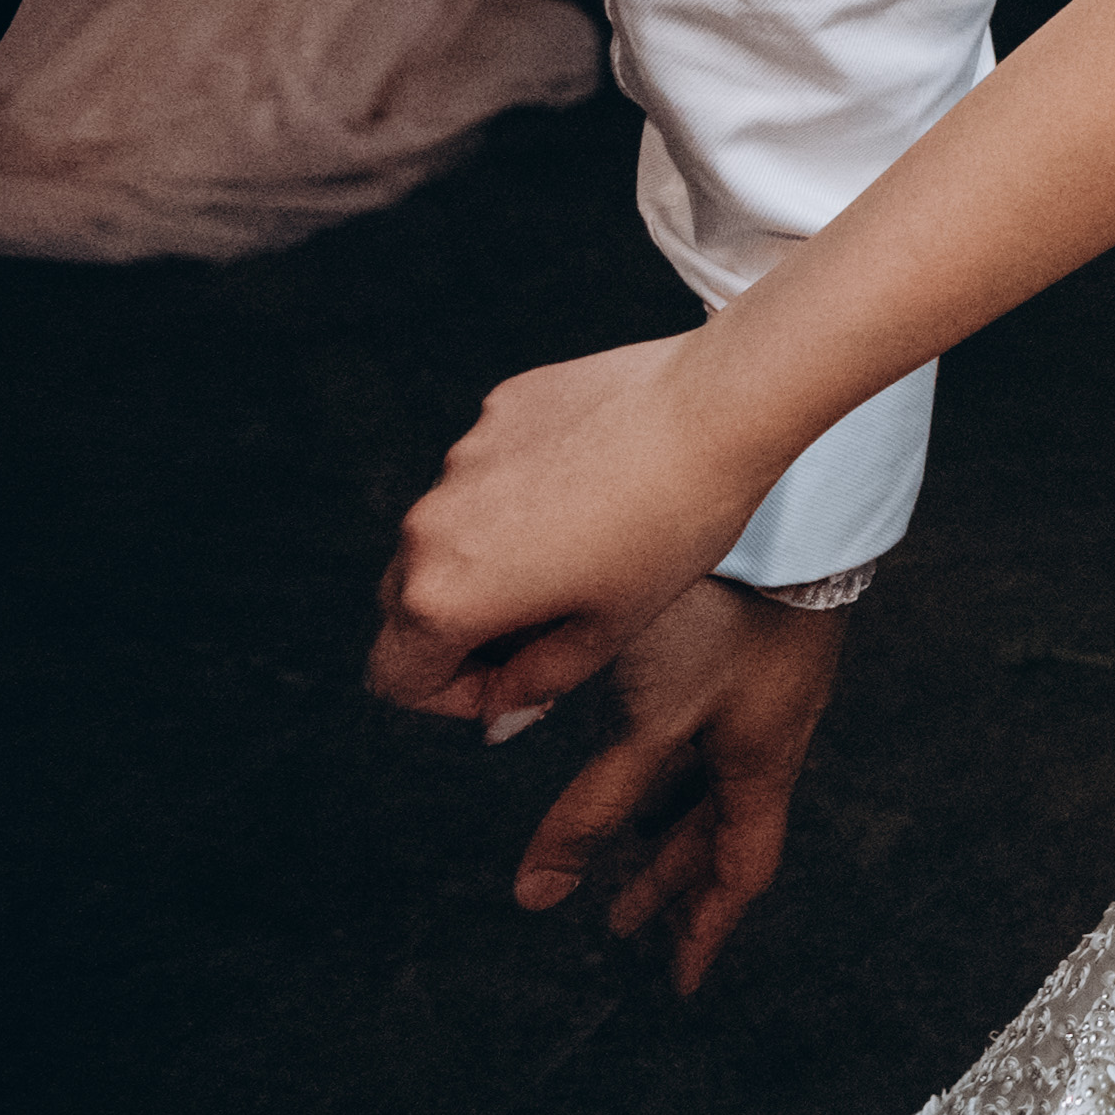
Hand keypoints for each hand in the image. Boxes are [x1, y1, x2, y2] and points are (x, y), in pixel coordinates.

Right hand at [369, 331, 773, 738]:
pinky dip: (518, 498)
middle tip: (547, 629)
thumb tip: (498, 702)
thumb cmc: (671, 531)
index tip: (518, 681)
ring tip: (580, 554)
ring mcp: (458, 461)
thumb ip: (535, 681)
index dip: (455, 696)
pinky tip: (594, 488)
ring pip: (448, 536)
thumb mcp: (608, 631)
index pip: (398, 676)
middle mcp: (427, 527)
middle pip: (408, 605)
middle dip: (463, 631)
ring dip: (490, 561)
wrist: (715, 412)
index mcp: (441, 596)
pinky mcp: (495, 413)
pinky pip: (486, 475)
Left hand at [502, 579, 847, 994]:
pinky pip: (704, 728)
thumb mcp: (655, 723)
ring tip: (622, 846)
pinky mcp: (743, 639)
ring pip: (710, 776)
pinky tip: (631, 741)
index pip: (739, 869)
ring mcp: (761, 685)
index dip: (704, 928)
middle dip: (671, 877)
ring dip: (665, 818)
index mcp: (762, 760)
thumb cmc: (723, 613)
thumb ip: (596, 804)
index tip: (675, 980)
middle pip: (722, 828)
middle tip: (625, 921)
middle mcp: (769, 731)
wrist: (781, 508)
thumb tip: (541, 894)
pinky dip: (665, 760)